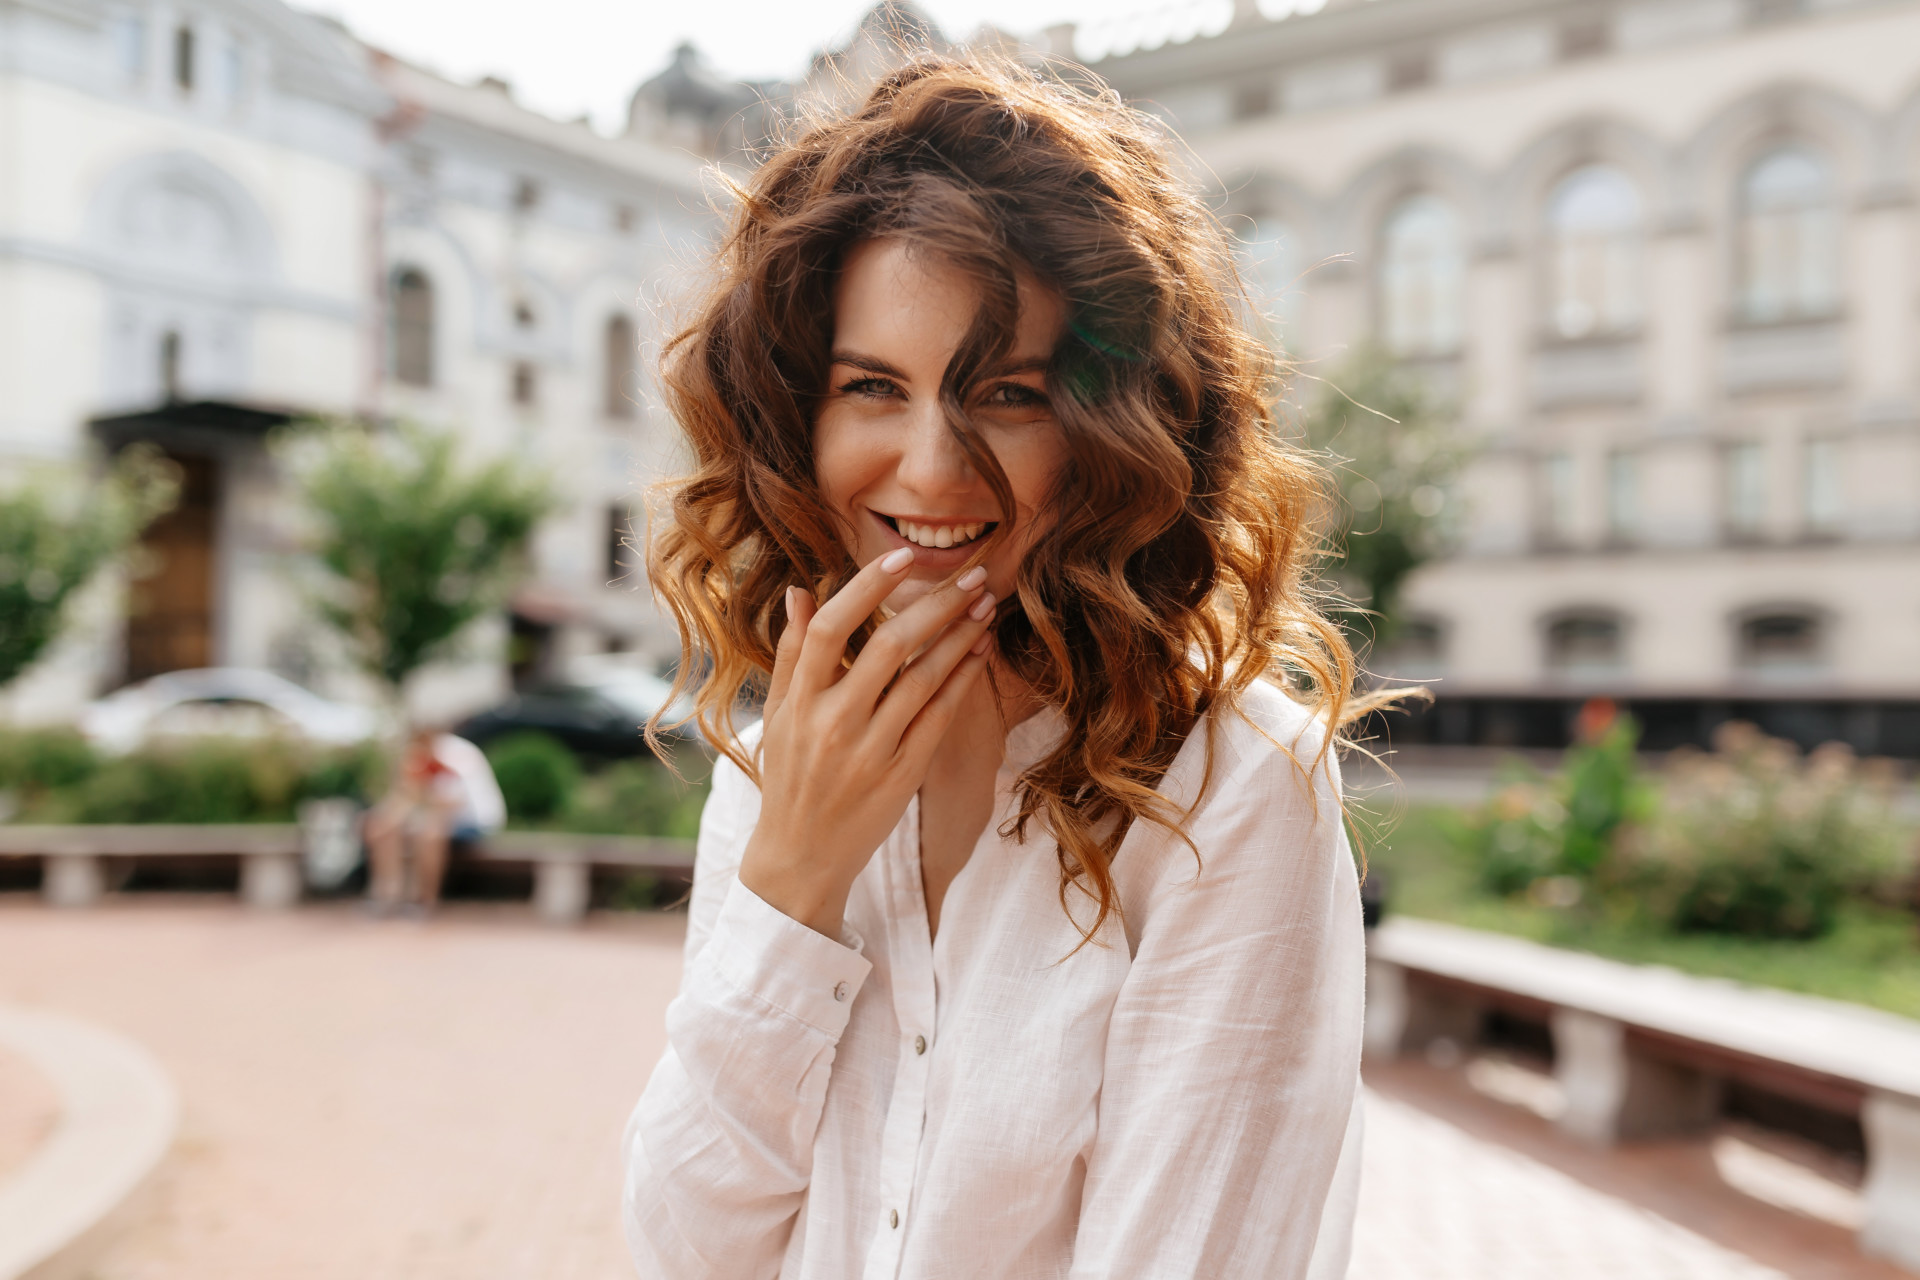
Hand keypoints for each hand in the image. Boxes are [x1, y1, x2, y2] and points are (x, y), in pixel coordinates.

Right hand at [739, 547, 996, 936]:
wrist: (802, 855)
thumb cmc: (790, 777)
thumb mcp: (781, 716)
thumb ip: (793, 653)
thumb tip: (800, 590)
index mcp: (799, 701)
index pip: (831, 629)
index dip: (867, 586)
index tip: (903, 555)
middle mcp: (834, 722)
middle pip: (891, 646)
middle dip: (938, 603)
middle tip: (973, 574)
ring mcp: (872, 750)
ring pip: (924, 678)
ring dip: (960, 635)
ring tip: (985, 604)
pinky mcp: (903, 774)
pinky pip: (940, 716)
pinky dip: (962, 679)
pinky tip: (978, 650)